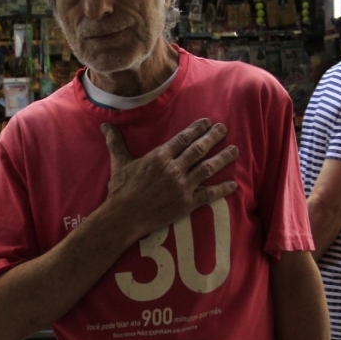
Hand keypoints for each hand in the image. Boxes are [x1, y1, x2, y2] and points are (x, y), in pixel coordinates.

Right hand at [102, 119, 239, 238]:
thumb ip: (116, 142)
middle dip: (213, 137)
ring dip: (223, 158)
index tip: (208, 122)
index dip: (197, 129)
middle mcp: (173, 169)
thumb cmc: (120, 190)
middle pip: (199, 149)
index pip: (183, 138)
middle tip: (224, 128)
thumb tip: (105, 126)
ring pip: (208, 168)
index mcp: (159, 156)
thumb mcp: (119, 163)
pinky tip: (233, 184)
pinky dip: (222, 189)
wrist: (123, 217)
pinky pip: (209, 195)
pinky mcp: (186, 204)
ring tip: (235, 150)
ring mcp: (182, 187)